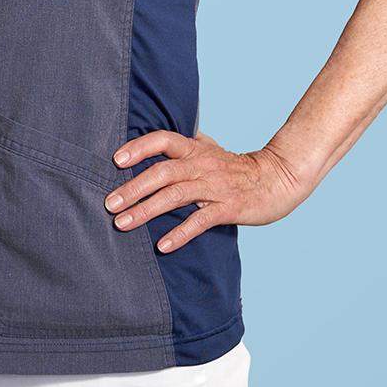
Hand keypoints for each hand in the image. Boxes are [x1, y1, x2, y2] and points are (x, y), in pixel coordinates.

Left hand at [104, 129, 310, 251]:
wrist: (278, 179)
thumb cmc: (238, 167)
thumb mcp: (210, 149)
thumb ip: (184, 144)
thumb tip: (155, 141)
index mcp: (195, 149)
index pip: (162, 139)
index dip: (138, 148)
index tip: (116, 160)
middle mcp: (201, 164)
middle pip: (162, 172)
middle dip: (133, 188)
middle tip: (109, 204)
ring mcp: (214, 186)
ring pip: (175, 195)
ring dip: (146, 210)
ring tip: (123, 224)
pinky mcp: (227, 208)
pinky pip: (200, 220)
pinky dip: (180, 233)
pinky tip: (162, 246)